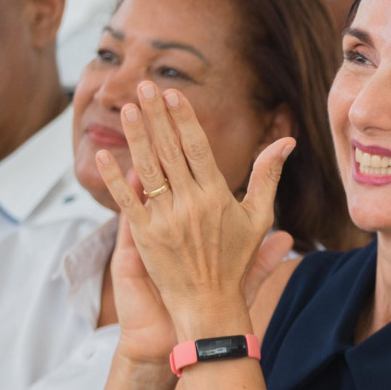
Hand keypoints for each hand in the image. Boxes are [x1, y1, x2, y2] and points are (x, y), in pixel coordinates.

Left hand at [93, 82, 295, 343]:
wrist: (209, 304)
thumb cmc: (235, 260)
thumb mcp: (258, 217)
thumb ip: (267, 176)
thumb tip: (287, 142)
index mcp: (216, 195)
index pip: (196, 147)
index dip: (183, 118)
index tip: (172, 94)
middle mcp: (190, 203)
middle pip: (169, 150)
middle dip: (155, 115)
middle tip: (144, 86)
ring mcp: (165, 219)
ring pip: (147, 169)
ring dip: (135, 136)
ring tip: (126, 108)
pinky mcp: (144, 236)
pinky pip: (127, 201)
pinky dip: (115, 178)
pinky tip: (104, 155)